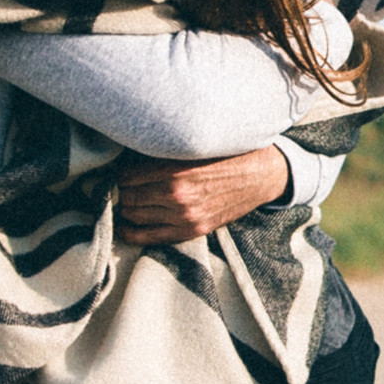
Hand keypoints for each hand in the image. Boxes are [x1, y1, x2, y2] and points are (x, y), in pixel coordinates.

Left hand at [115, 148, 292, 244]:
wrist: (260, 175)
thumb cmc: (227, 154)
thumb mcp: (194, 146)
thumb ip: (164, 150)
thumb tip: (131, 150)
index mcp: (176, 171)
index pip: (127, 176)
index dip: (123, 172)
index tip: (126, 170)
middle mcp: (177, 196)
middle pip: (128, 197)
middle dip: (124, 190)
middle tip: (127, 185)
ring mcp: (185, 217)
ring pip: (134, 216)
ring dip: (128, 207)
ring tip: (131, 199)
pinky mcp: (193, 230)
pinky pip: (150, 237)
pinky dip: (132, 233)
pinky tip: (126, 226)